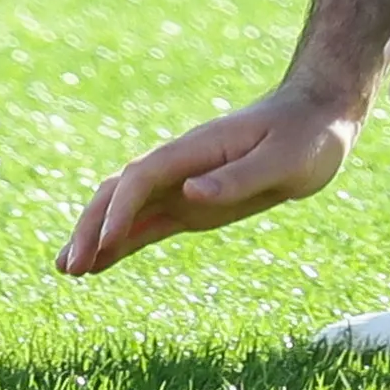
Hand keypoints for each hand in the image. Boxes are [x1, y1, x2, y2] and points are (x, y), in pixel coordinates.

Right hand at [58, 83, 357, 275]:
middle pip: (119, 191)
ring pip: (126, 209)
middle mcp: (181, 165)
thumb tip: (188, 192)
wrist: (321, 119)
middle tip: (69, 267)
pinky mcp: (193, 204)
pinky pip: (148, 223)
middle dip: (91, 226)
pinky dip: (121, 242)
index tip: (105, 245)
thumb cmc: (307, 136)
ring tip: (67, 271)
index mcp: (197, 149)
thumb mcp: (284, 159)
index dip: (119, 210)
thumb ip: (238, 177)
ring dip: (96, 236)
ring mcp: (184, 184)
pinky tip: (100, 264)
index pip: (141, 177)